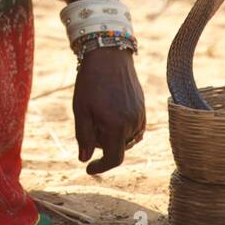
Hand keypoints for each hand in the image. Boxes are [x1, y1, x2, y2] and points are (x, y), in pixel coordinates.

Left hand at [73, 46, 144, 174]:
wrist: (109, 55)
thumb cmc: (90, 82)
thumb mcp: (81, 110)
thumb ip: (83, 137)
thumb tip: (84, 159)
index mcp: (116, 126)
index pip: (113, 159)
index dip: (100, 167)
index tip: (88, 168)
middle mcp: (132, 124)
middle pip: (118, 148)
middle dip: (102, 145)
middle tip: (89, 124)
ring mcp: (140, 115)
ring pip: (126, 139)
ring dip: (112, 136)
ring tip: (98, 114)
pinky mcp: (143, 107)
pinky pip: (133, 128)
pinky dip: (121, 127)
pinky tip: (109, 111)